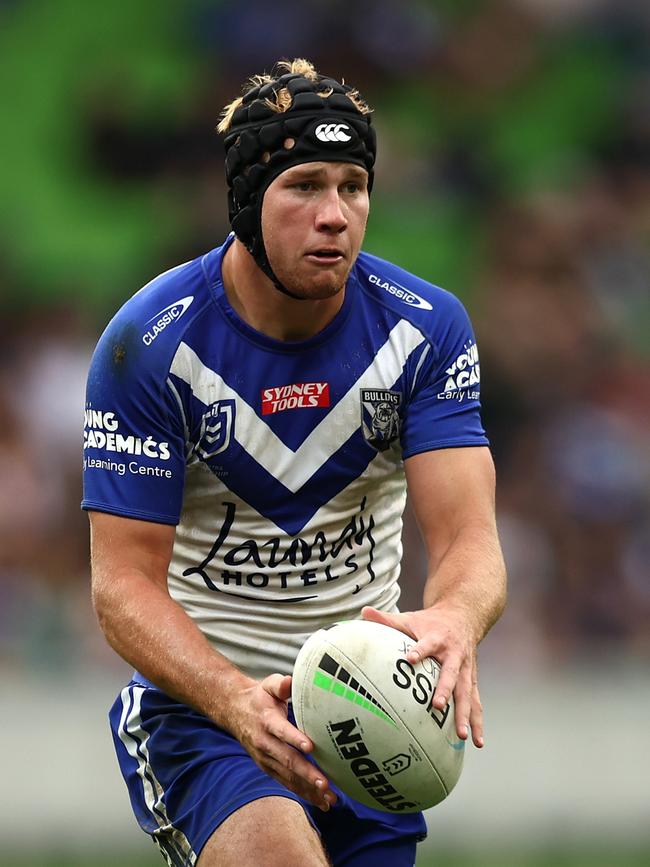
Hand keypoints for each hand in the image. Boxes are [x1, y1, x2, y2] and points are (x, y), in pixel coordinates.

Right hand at [226, 672, 336, 810]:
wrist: (235, 712)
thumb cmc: (259, 697)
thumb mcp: (267, 685)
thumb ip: (279, 684)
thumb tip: (290, 681)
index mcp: (267, 721)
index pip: (281, 730)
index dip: (295, 738)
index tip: (310, 746)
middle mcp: (265, 743)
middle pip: (287, 759)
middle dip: (306, 773)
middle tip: (325, 783)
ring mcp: (265, 758)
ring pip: (288, 776)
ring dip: (308, 788)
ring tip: (328, 798)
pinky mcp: (268, 768)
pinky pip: (286, 783)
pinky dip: (303, 794)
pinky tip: (321, 801)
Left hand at [361, 605, 483, 747]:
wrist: (464, 616)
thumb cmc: (430, 622)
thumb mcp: (410, 618)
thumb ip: (387, 619)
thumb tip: (363, 612)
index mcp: (437, 638)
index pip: (427, 643)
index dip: (419, 650)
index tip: (410, 658)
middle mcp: (454, 654)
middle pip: (450, 673)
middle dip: (445, 690)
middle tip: (437, 706)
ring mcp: (465, 669)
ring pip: (466, 693)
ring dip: (465, 713)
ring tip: (461, 735)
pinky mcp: (471, 680)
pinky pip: (475, 702)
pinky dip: (477, 722)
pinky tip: (477, 742)